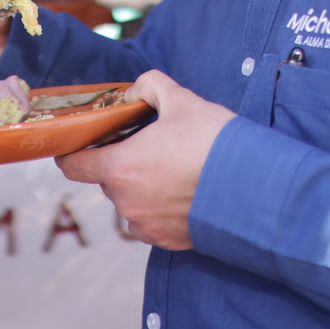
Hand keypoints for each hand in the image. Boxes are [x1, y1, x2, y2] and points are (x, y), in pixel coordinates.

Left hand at [56, 70, 234, 250]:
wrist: (257, 191)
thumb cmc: (214, 144)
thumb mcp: (183, 101)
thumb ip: (152, 87)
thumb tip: (139, 88)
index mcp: (119, 168)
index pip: (72, 166)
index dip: (72, 153)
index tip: (82, 143)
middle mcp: (125, 202)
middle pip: (108, 179)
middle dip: (122, 163)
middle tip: (149, 147)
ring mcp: (146, 226)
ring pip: (131, 201)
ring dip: (142, 187)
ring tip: (173, 170)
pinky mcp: (167, 242)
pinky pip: (151, 222)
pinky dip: (160, 208)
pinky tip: (185, 193)